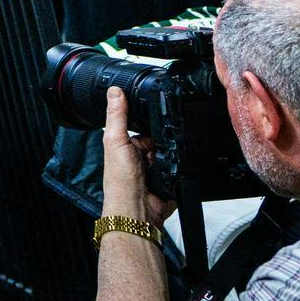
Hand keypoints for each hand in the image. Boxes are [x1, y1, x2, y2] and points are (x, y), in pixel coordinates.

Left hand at [102, 86, 176, 225]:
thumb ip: (117, 116)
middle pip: (164, 137)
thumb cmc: (120, 181)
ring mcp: (160, 167)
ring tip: (163, 160)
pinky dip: (182, 165)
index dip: (151, 119)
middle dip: (166, 138)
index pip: (146, 125)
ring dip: (174, 152)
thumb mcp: (115, 141)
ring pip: (175, 151)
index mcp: (130, 145)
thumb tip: (114, 91)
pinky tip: (174, 168)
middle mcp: (145, 155)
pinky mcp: (174, 178)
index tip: (156, 113)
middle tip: (157, 146)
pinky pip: (184, 166)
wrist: (138, 209)